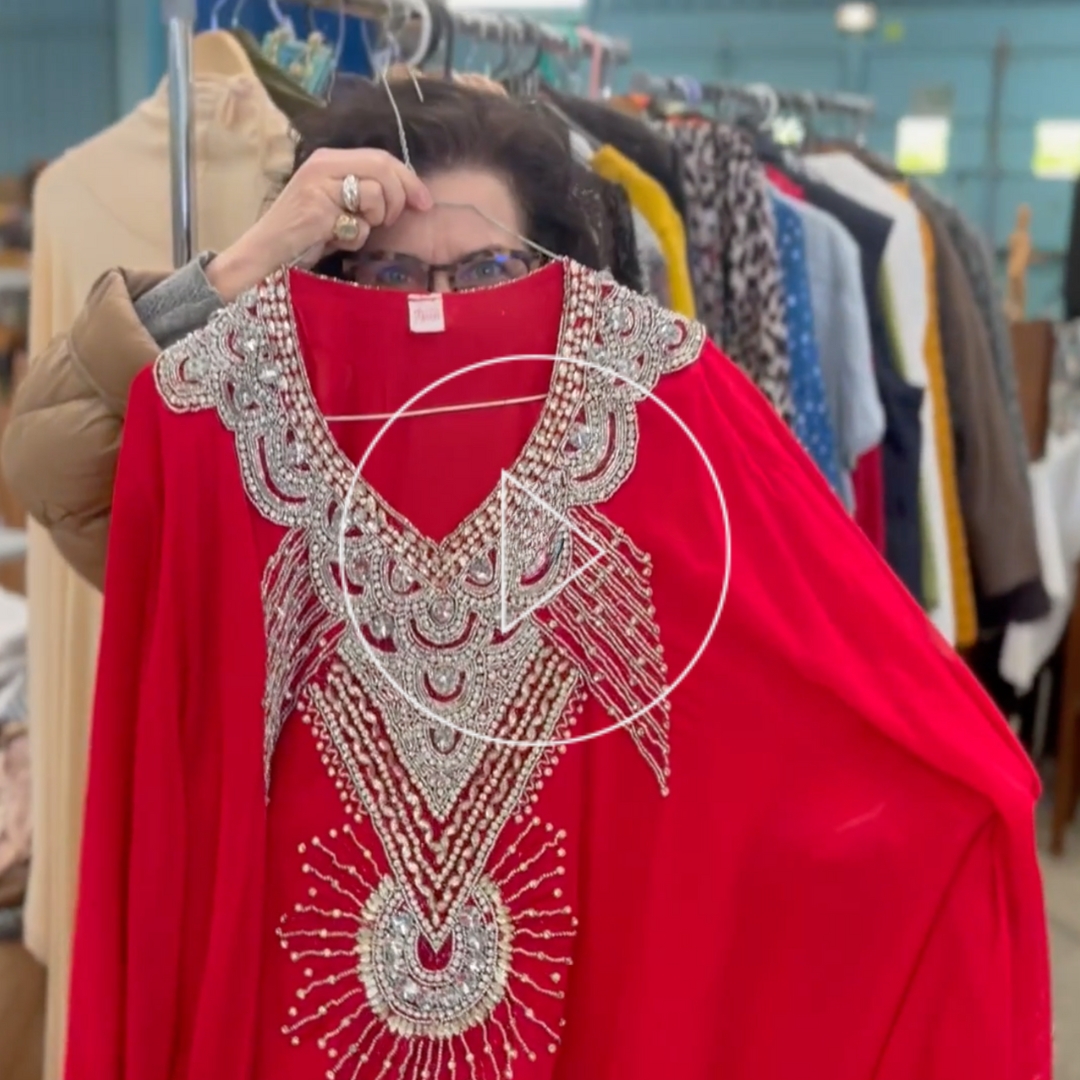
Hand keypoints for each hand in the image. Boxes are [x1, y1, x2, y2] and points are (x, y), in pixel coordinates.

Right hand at [206, 148, 431, 301]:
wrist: (266, 256)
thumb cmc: (304, 236)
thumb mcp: (336, 205)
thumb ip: (364, 191)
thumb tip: (410, 193)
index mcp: (329, 159)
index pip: (382, 158)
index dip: (409, 179)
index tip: (424, 203)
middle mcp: (323, 165)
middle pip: (384, 169)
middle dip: (398, 198)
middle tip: (388, 221)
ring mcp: (319, 185)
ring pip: (375, 193)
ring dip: (374, 220)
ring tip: (351, 229)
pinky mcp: (318, 210)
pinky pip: (359, 224)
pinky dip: (355, 238)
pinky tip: (336, 241)